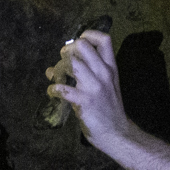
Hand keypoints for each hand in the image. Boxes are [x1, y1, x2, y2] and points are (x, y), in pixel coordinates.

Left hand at [45, 30, 133, 145]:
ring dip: (59, 68)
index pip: (104, 39)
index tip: (77, 44)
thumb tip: (54, 67)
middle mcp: (104, 74)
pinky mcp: (85, 102)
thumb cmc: (109, 109)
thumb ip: (86, 74)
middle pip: (83, 46)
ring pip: (72, 64)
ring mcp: (95, 87)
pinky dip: (53, 89)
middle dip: (68, 50)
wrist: (117, 134)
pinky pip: (63, 89)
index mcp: (111, 68)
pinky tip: (52, 92)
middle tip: (64, 61)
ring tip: (57, 77)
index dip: (88, 35)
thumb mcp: (105, 86)